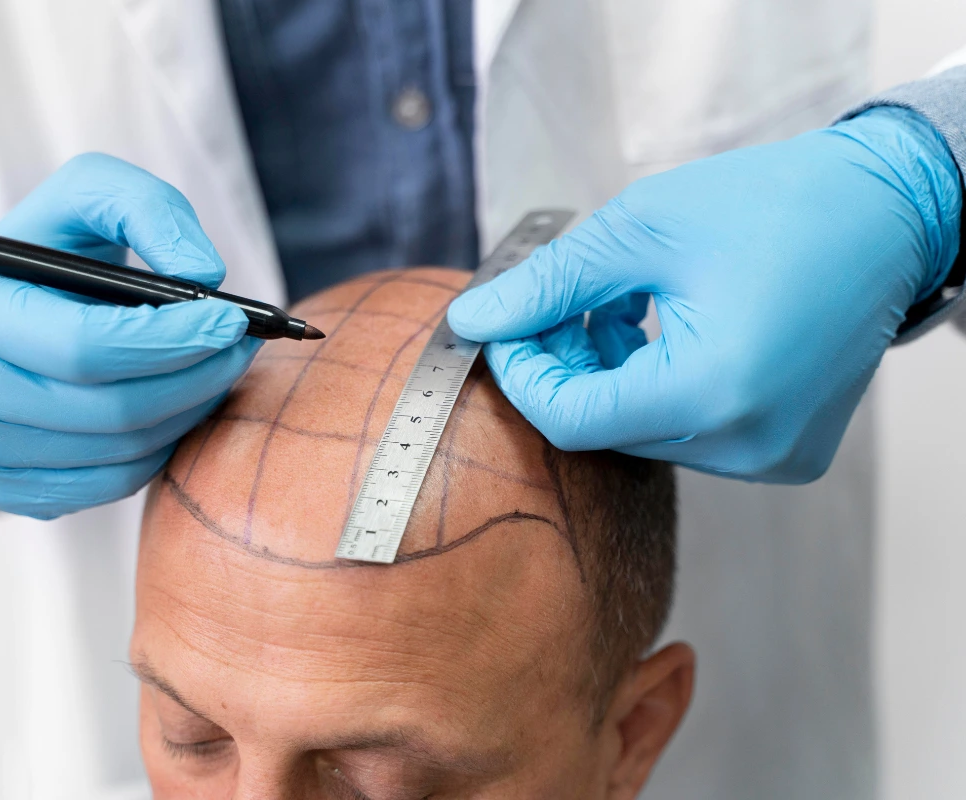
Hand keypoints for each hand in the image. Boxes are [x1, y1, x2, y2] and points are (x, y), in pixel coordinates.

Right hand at [0, 153, 258, 517]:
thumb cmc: (51, 249)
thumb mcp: (89, 196)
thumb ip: (148, 210)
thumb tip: (203, 274)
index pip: (85, 347)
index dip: (170, 340)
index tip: (230, 321)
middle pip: (113, 410)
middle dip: (197, 377)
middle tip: (241, 346)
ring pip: (122, 452)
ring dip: (188, 411)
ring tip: (216, 368)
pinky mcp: (8, 488)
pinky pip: (112, 484)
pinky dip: (160, 447)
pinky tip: (175, 405)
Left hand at [449, 107, 960, 481]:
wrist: (888, 211)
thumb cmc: (777, 205)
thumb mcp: (642, 230)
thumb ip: (548, 284)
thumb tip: (474, 319)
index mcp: (714, 393)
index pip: (572, 421)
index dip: (523, 375)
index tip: (506, 327)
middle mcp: (747, 445)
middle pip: (606, 428)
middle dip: (566, 366)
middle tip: (557, 303)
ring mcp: (771, 457)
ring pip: (643, 431)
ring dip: (609, 372)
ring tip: (616, 303)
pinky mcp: (784, 450)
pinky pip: (688, 431)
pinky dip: (655, 385)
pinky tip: (658, 328)